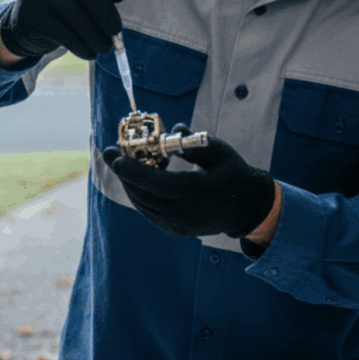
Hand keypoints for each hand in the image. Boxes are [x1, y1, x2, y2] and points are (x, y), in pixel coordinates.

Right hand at [0, 0, 131, 59]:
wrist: (29, 23)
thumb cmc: (67, 2)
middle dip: (104, 10)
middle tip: (116, 30)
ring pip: (71, 11)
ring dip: (93, 34)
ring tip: (105, 48)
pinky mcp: (30, 12)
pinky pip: (60, 31)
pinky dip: (79, 45)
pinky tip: (89, 53)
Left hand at [102, 125, 275, 237]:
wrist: (246, 208)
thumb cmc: (233, 173)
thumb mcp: (218, 151)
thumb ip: (194, 141)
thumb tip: (173, 128)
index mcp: (197, 191)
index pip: (156, 183)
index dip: (132, 171)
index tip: (115, 158)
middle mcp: (186, 212)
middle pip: (144, 195)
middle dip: (124, 175)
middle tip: (111, 157)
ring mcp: (181, 226)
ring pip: (144, 206)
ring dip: (130, 186)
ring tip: (121, 167)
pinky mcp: (177, 231)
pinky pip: (150, 214)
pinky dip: (140, 198)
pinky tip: (135, 183)